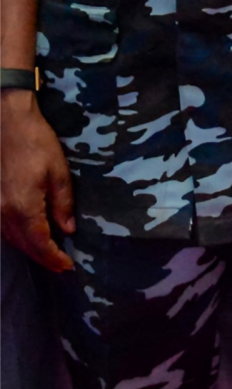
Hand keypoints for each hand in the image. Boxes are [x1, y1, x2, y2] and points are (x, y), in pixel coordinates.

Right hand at [0, 89, 70, 270]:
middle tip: (60, 265)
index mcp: (22, 207)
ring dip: (29, 249)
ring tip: (48, 254)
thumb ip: (63, 204)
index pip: (39, 244)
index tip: (68, 267)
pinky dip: (16, 236)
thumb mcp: (59, 173)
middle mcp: (2, 213)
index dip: (53, 258)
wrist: (5, 122)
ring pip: (10, 238)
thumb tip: (67, 230)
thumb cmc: (36, 143)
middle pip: (23, 245)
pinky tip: (28, 236)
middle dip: (42, 258)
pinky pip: (2, 228)